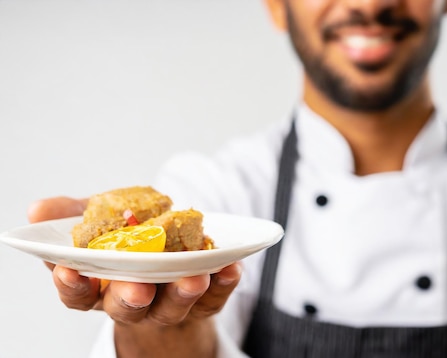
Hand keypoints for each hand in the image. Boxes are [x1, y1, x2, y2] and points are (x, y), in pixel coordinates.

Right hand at [28, 197, 241, 357]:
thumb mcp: (97, 222)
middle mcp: (134, 301)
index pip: (78, 294)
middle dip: (132, 298)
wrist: (168, 260)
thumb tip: (39, 209)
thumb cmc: (126, 241)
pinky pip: (214, 297)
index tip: (68, 271)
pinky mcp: (204, 300)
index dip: (72, 285)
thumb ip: (71, 215)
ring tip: (194, 277)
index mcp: (100, 286)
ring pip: (174, 306)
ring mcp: (170, 303)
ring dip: (183, 292)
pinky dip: (223, 284)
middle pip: (129, 307)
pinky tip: (230, 267)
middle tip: (138, 288)